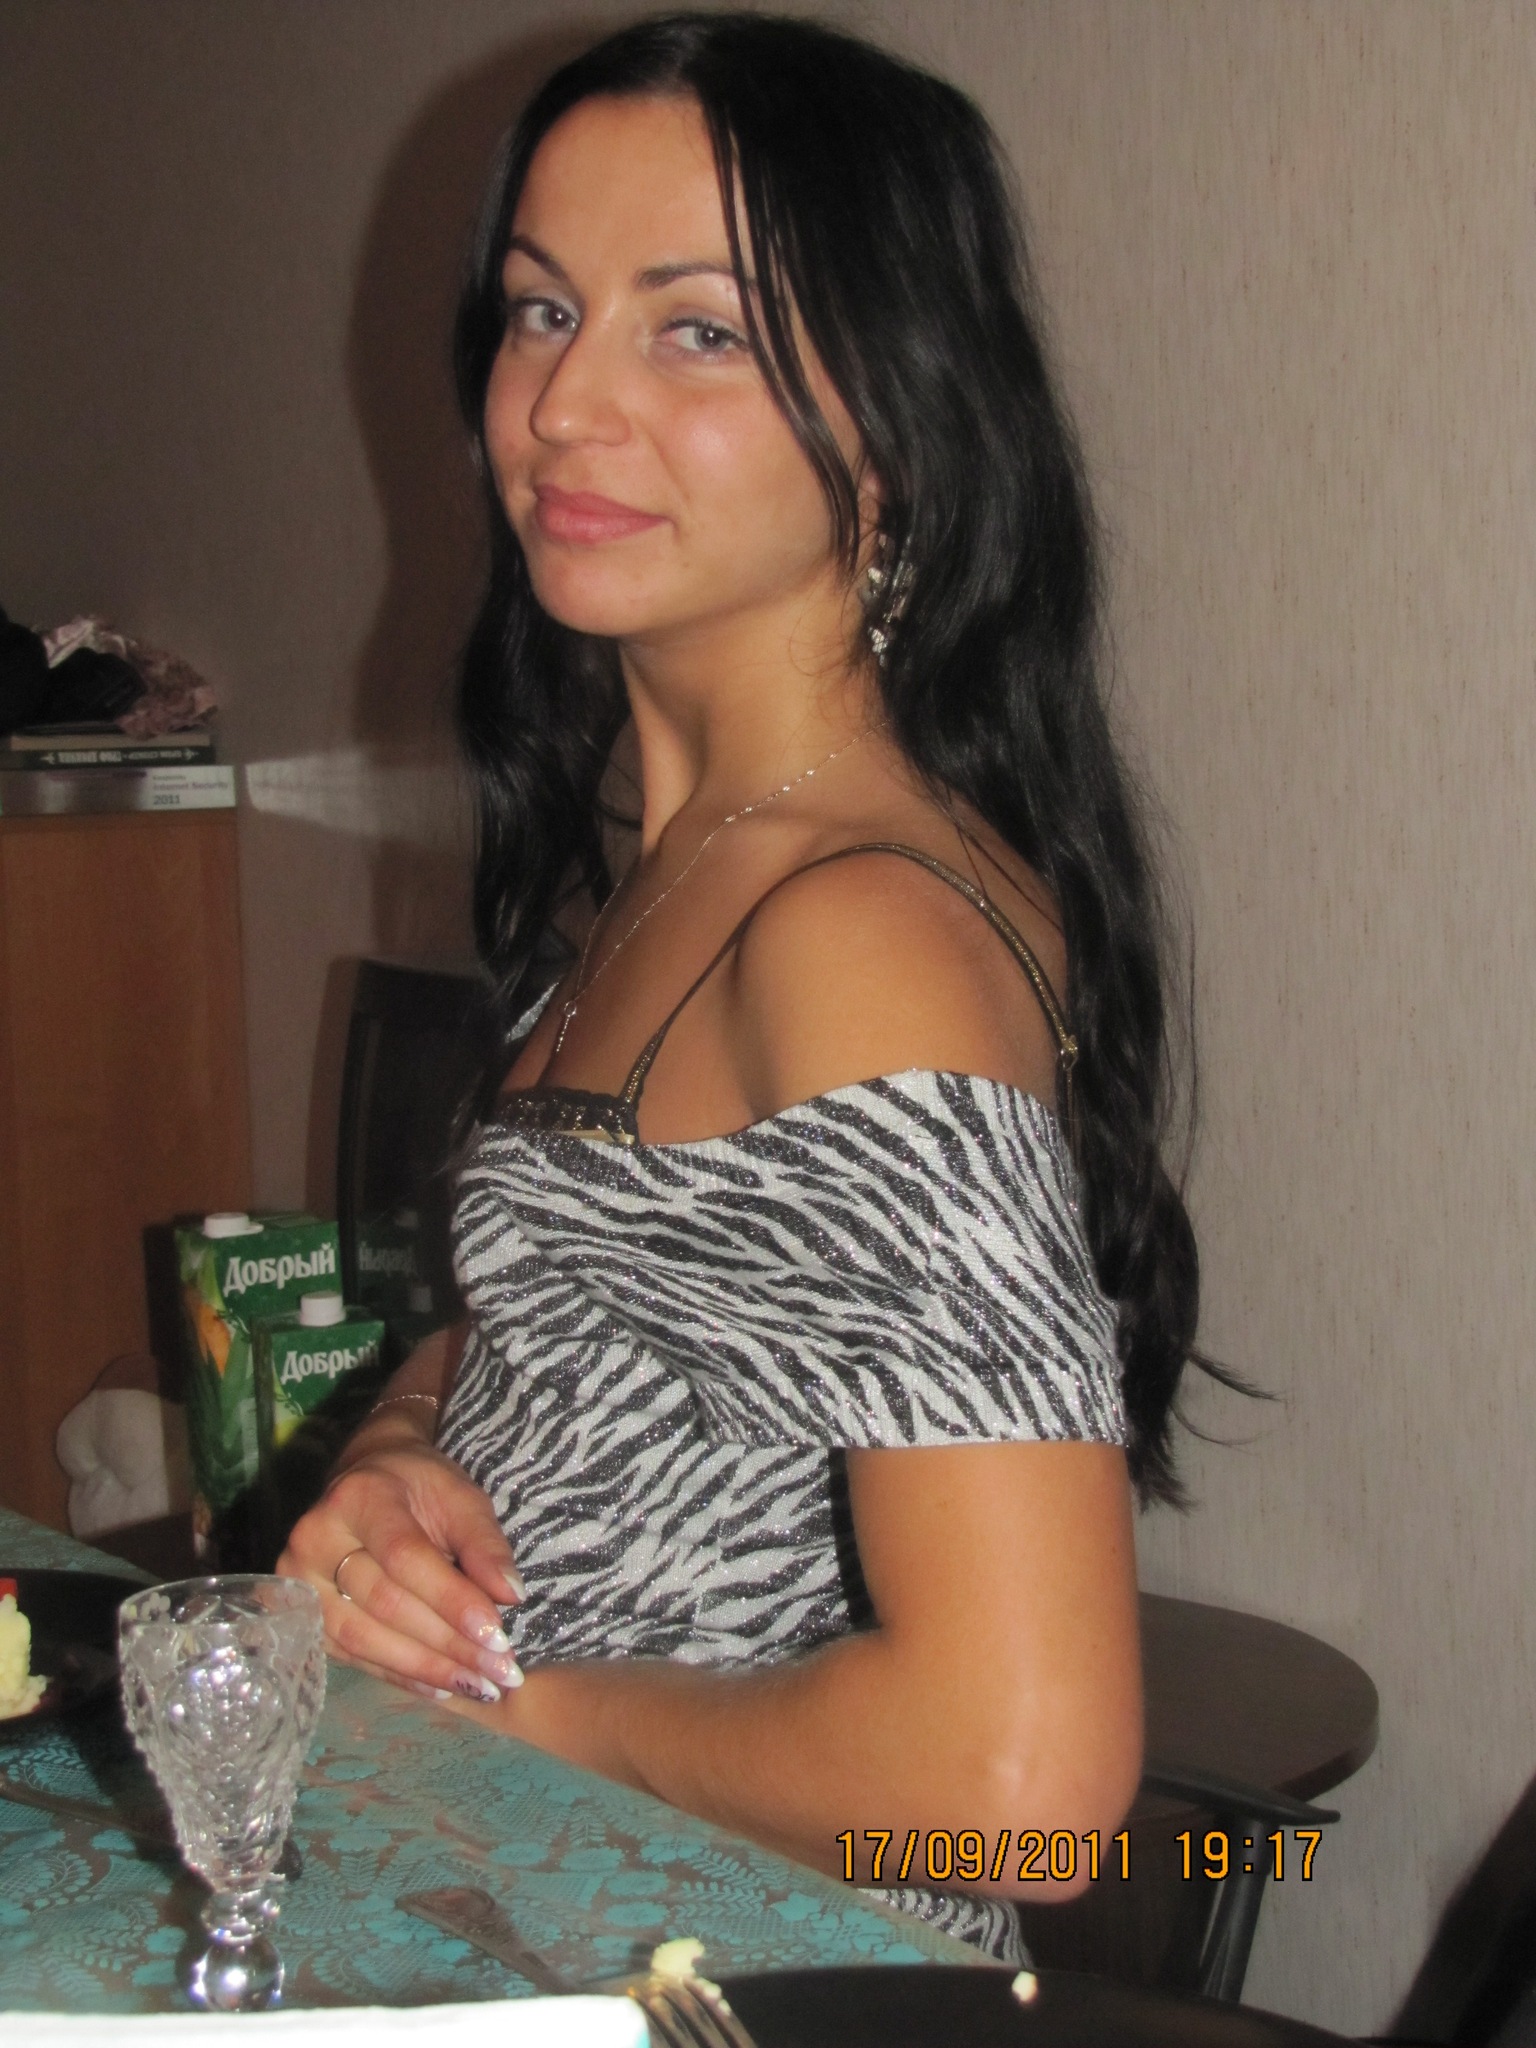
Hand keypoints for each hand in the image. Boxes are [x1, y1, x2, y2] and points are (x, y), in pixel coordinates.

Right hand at [277, 1434, 526, 1703]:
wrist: (367, 1483)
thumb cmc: (420, 1489)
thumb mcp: (460, 1497)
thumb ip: (484, 1544)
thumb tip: (511, 1596)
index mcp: (359, 1497)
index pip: (405, 1556)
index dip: (452, 1600)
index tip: (497, 1636)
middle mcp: (316, 1538)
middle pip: (386, 1603)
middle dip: (450, 1644)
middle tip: (501, 1672)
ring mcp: (300, 1581)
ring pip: (366, 1638)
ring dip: (428, 1669)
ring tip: (481, 1687)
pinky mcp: (304, 1616)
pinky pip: (354, 1656)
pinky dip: (402, 1675)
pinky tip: (442, 1687)